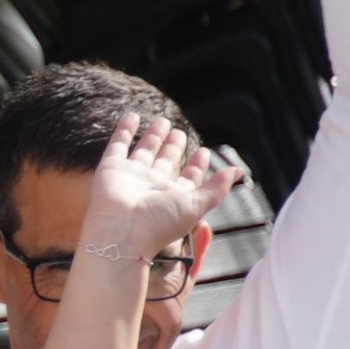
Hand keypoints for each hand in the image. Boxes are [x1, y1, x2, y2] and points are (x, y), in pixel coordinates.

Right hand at [73, 110, 236, 277]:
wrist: (122, 231)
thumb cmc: (160, 222)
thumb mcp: (197, 205)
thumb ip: (217, 188)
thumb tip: (239, 171)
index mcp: (173, 195)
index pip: (188, 176)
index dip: (196, 165)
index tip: (202, 151)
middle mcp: (153, 185)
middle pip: (166, 161)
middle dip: (174, 146)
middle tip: (179, 132)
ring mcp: (131, 176)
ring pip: (145, 151)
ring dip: (154, 136)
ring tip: (162, 121)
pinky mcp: (111, 168)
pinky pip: (118, 145)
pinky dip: (124, 130)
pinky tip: (132, 117)